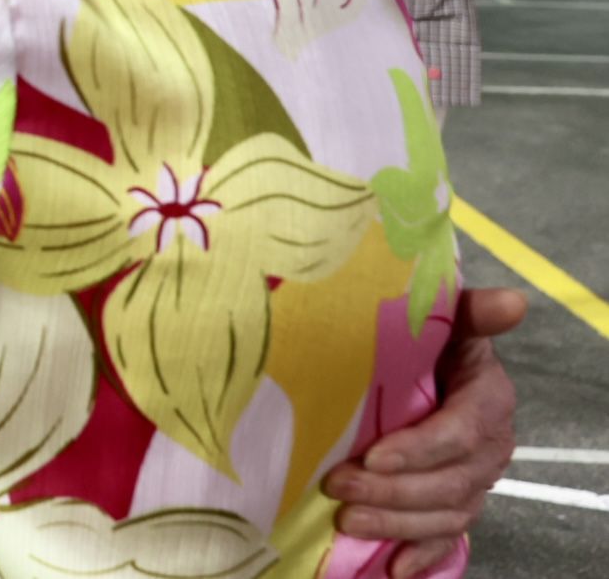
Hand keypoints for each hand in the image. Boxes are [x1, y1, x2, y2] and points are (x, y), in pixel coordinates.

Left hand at [324, 287, 526, 577]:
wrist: (425, 362)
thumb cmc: (429, 338)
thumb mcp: (447, 318)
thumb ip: (472, 311)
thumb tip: (514, 301)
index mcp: (487, 400)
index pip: (459, 433)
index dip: (419, 449)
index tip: (373, 456)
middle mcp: (488, 446)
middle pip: (447, 481)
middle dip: (392, 490)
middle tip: (337, 486)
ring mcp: (474, 479)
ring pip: (444, 514)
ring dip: (395, 522)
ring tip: (347, 519)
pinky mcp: (457, 503)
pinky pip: (446, 539)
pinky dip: (423, 556)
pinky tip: (394, 568)